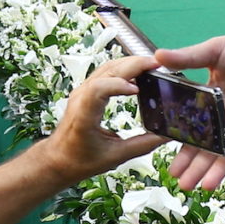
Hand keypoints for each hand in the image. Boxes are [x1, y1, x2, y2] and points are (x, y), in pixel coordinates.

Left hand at [46, 52, 169, 184]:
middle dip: (134, 64)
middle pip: (107, 71)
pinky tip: (138, 73)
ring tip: (152, 65)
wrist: (57, 159)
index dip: (119, 84)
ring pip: (107, 67)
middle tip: (157, 65)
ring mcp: (82, 92)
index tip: (138, 90)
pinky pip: (105, 72)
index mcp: (84, 116)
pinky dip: (124, 68)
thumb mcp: (115, 157)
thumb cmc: (79, 160)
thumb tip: (167, 136)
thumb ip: (143, 145)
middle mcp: (81, 99)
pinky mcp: (86, 91)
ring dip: (130, 63)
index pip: (98, 89)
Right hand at [148, 35, 224, 189]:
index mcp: (208, 101)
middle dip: (196, 167)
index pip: (191, 130)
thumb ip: (187, 58)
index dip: (181, 148)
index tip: (169, 165)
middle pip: (209, 147)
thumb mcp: (213, 51)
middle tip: (183, 185)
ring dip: (218, 169)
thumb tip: (157, 56)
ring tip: (205, 187)